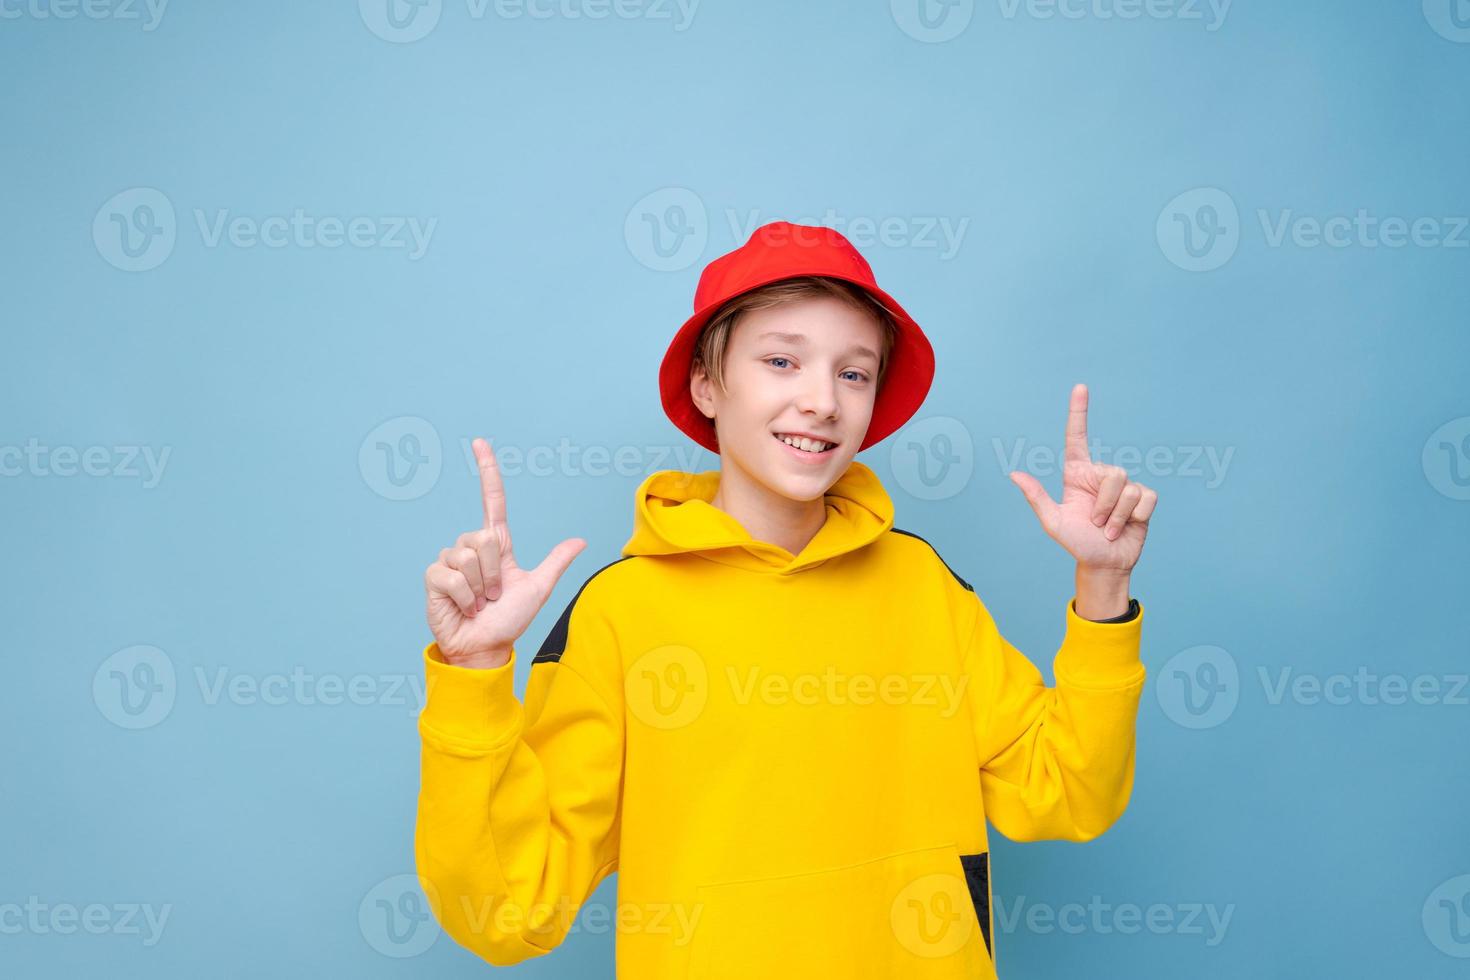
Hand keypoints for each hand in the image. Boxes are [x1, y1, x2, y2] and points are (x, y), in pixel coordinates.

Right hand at [423, 437, 586, 668]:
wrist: (485, 647)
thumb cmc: (509, 620)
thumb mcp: (538, 588)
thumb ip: (555, 562)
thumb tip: (581, 540)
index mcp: (496, 545)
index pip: (492, 500)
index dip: (487, 471)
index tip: (481, 443)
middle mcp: (471, 547)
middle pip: (485, 537)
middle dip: (496, 572)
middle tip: (495, 595)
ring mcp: (450, 561)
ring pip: (469, 557)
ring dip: (481, 587)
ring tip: (479, 603)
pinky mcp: (434, 577)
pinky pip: (453, 576)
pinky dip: (464, 597)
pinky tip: (463, 607)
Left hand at [1008, 384, 1156, 573]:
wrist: (1104, 564)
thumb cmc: (1077, 543)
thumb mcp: (1053, 522)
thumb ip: (1037, 497)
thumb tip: (1015, 475)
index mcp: (1077, 475)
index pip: (1078, 438)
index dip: (1079, 412)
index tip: (1080, 388)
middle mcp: (1101, 476)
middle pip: (1113, 473)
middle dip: (1104, 505)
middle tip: (1095, 523)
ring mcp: (1124, 487)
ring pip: (1129, 488)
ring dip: (1117, 515)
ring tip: (1108, 528)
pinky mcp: (1144, 499)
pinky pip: (1145, 498)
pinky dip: (1134, 517)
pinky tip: (1127, 527)